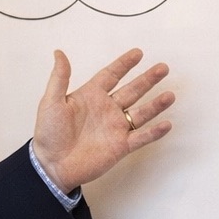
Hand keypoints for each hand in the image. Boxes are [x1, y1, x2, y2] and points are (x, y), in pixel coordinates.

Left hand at [30, 48, 174, 193]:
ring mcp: (115, 128)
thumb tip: (59, 53)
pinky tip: (166, 124)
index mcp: (90, 96)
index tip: (138, 53)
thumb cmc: (48, 134)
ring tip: (170, 95)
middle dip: (148, 79)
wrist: (52, 166)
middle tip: (163, 68)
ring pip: (141, 113)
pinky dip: (154, 132)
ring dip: (156, 104)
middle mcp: (106, 110)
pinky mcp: (120, 146)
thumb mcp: (51, 102)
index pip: (111, 75)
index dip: (124, 64)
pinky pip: (141, 137)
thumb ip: (59, 78)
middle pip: (132, 90)